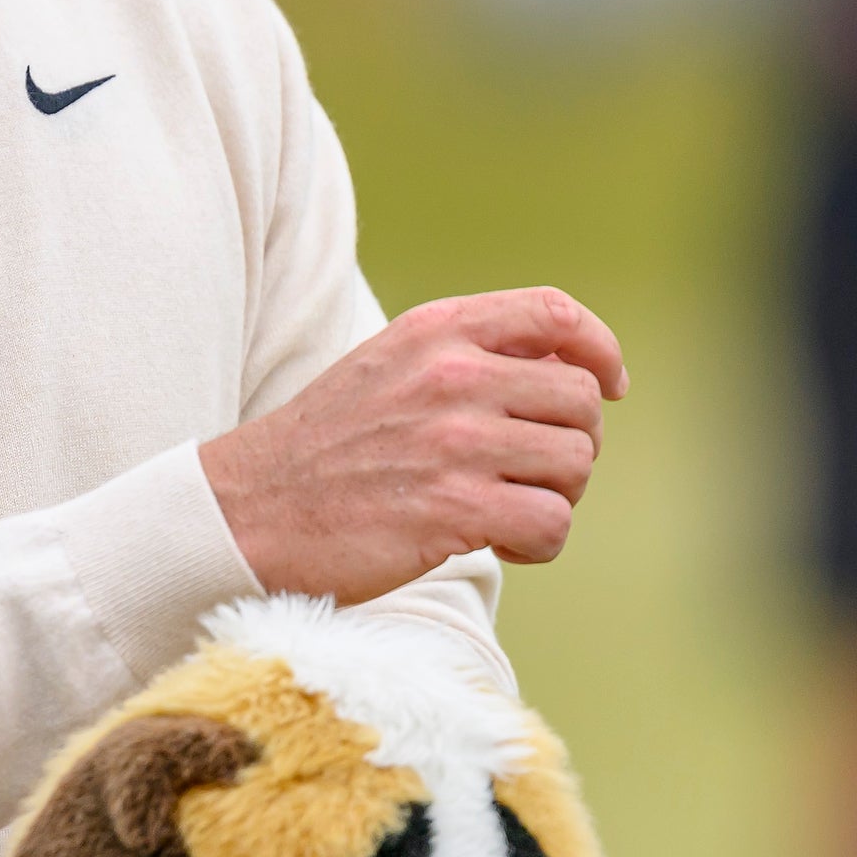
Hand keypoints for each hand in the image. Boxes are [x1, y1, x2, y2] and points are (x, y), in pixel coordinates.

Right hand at [198, 288, 623, 604]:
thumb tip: (565, 360)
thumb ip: (464, 353)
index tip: (608, 387)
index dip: (599, 350)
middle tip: (527, 475)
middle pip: (580, 401)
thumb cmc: (324, 448)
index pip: (555, 313)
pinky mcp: (453, 509)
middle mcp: (451, 375)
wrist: (248, 510)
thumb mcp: (388, 366)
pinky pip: (551, 524)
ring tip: (504, 510)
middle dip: (571, 445)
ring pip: (576, 465)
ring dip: (554, 498)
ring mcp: (453, 442)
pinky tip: (495, 544)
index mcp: (434, 331)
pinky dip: (535, 544)